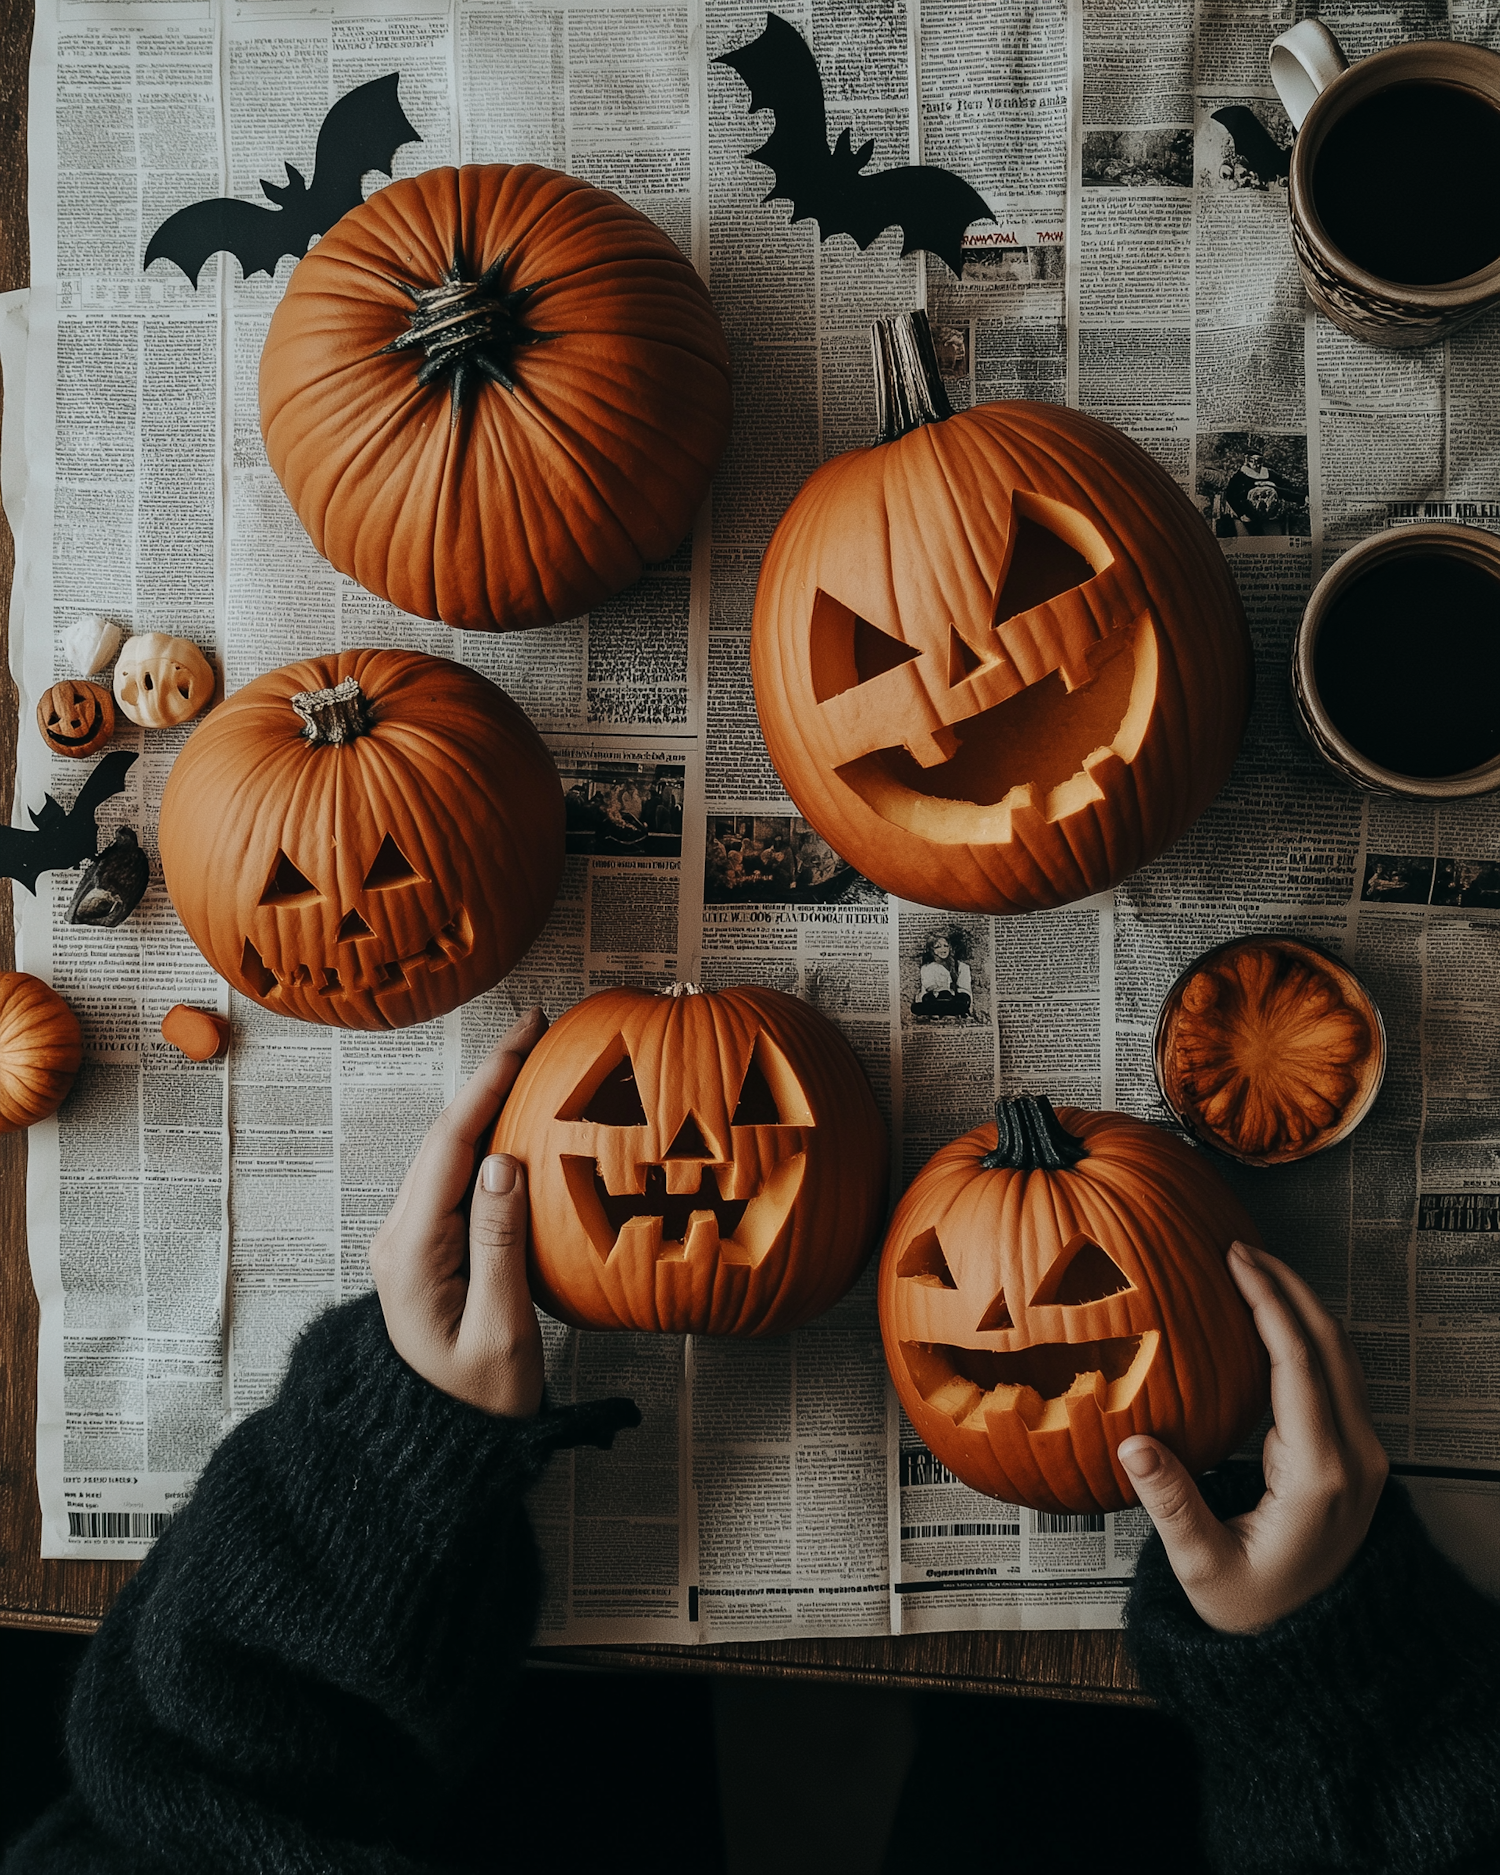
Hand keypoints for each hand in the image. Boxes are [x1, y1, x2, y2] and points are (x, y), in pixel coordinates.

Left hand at [368, 1009, 545, 1416]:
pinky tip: (516, 1119)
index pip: (451, 1144)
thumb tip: (502, 1162)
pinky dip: (484, 1138)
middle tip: (541, 1030)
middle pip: (443, 1136)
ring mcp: (405, 1240)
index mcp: (411, 1252)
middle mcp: (397, 1236)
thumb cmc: (480, 1402)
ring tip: (533, 1060)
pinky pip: (453, 1177)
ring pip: (446, 1152)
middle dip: (490, 1077)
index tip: (528, 1035)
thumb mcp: (503, 1330)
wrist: (442, 1448)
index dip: (490, 1081)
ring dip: (486, 1103)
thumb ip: (500, 1244)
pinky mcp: (422, 1248)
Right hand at [1118, 1240, 1387, 1633]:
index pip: (1298, 1363)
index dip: (1268, 1303)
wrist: (1307, 1647)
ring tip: (1251, 1270)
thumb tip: (1131, 1444)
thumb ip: (1171, 1501)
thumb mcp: (1203, 1564)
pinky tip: (1268, 1320)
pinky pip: (1334, 1377)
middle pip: (1330, 1344)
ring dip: (1298, 1306)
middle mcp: (1353, 1456)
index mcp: (1319, 1474)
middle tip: (1238, 1248)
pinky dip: (1304, 1336)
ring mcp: (1362, 1455)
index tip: (1236, 1259)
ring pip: (1339, 1355)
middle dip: (1287, 1286)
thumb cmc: (1252, 1609)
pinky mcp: (1354, 1456)